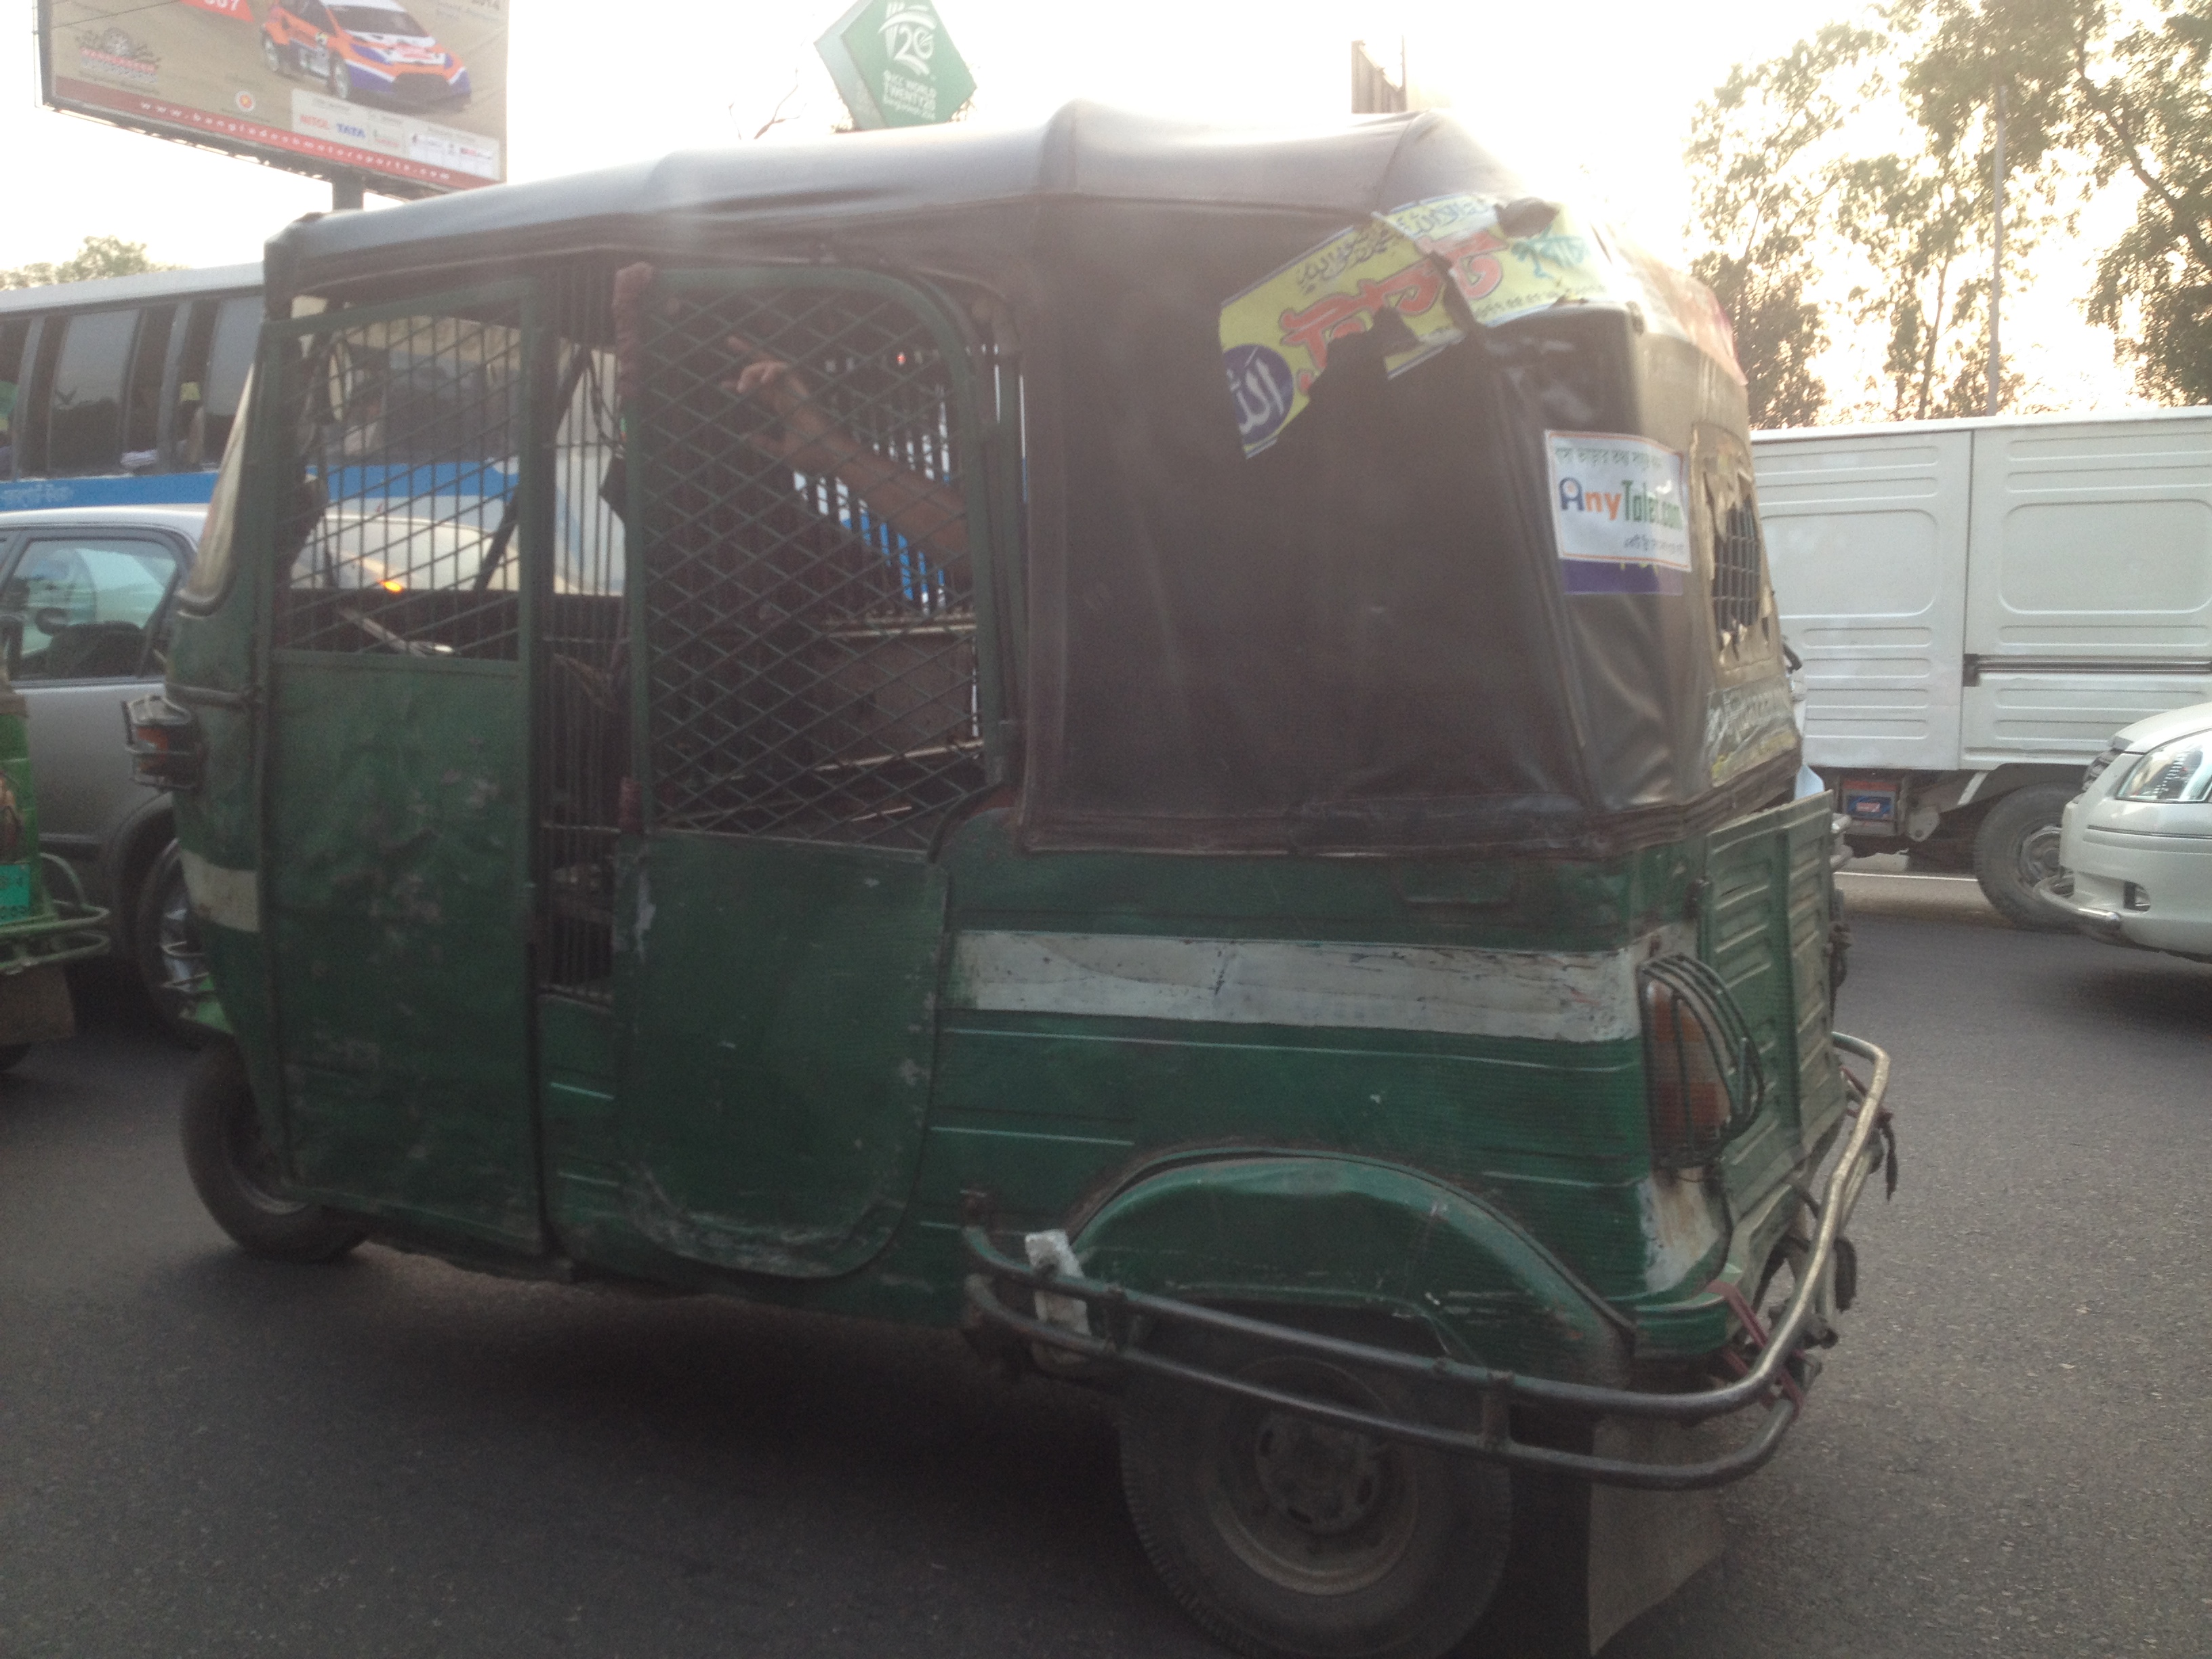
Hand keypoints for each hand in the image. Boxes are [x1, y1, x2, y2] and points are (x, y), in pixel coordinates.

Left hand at [722, 335, 856, 473]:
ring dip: (752, 370)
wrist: (829, 455)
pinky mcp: (801, 388)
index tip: (724, 385)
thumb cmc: (811, 455)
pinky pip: (783, 368)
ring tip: (741, 387)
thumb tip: (745, 436)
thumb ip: (765, 443)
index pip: (759, 389)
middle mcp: (788, 393)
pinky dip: (770, 370)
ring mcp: (794, 389)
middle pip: (765, 366)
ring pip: (770, 365)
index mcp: (784, 406)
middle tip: (729, 340)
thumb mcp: (782, 451)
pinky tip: (760, 383)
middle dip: (747, 351)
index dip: (741, 385)